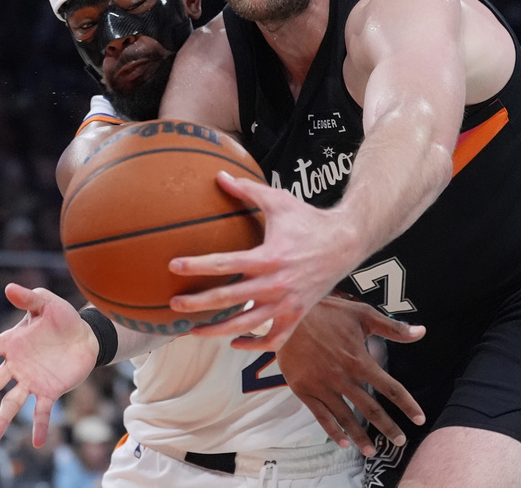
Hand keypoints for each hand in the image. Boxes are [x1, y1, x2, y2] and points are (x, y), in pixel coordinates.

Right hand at [0, 283, 98, 445]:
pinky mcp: (50, 391)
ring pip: (12, 403)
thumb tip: (9, 288)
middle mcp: (17, 365)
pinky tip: (35, 443)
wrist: (87, 337)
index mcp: (12, 343)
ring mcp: (32, 380)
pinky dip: (38, 426)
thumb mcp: (47, 304)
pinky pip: (41, 411)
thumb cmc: (63, 319)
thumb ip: (29, 297)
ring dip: (1, 421)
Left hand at [169, 172, 357, 350]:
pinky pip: (274, 339)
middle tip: (175, 303)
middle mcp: (276, 283)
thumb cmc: (309, 220)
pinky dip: (254, 345)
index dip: (197, 265)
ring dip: (218, 330)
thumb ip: (247, 190)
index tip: (174, 266)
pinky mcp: (297, 314)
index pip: (225, 263)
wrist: (346, 242)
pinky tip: (235, 342)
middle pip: (229, 299)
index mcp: (269, 256)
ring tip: (194, 331)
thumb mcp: (278, 200)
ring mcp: (287, 302)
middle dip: (198, 303)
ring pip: (247, 325)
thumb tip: (219, 175)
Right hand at [276, 296, 425, 455]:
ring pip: (347, 418)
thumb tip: (421, 332)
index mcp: (360, 361)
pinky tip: (342, 442)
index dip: (407, 405)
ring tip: (372, 451)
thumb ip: (392, 328)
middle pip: (371, 410)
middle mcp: (344, 378)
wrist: (288, 315)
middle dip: (388, 427)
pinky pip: (321, 416)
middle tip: (400, 441)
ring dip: (361, 437)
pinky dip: (333, 431)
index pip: (391, 388)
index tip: (419, 418)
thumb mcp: (362, 314)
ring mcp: (323, 386)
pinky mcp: (304, 390)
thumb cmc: (327, 312)